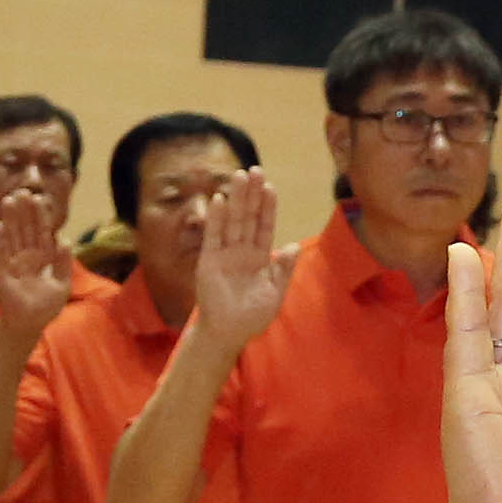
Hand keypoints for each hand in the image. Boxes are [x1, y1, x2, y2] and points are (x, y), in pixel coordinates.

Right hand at [0, 182, 72, 329]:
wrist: (30, 324)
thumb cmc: (46, 306)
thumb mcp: (62, 285)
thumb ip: (63, 263)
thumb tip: (64, 239)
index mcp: (43, 257)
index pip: (42, 232)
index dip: (40, 216)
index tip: (38, 198)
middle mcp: (28, 256)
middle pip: (25, 229)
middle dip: (23, 211)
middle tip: (21, 191)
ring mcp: (14, 262)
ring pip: (13, 236)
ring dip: (10, 219)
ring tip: (8, 200)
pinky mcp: (3, 272)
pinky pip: (2, 253)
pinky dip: (1, 240)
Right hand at [192, 172, 299, 338]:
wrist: (229, 333)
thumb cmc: (252, 316)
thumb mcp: (275, 292)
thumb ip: (284, 269)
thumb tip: (292, 246)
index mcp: (260, 257)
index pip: (265, 226)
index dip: (268, 207)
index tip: (270, 186)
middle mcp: (242, 251)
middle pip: (248, 217)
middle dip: (252, 194)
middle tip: (255, 170)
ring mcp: (225, 254)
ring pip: (232, 221)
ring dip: (236, 199)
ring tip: (239, 175)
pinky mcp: (209, 261)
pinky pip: (213, 237)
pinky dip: (216, 219)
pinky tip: (220, 200)